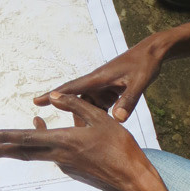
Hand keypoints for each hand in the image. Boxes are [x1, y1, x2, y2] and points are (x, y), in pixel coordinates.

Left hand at [0, 93, 170, 190]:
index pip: (29, 139)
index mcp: (65, 142)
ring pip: (38, 154)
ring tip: (6, 142)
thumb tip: (53, 96)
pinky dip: (43, 146)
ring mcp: (65, 166)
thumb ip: (75, 105)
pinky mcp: (72, 171)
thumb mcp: (99, 118)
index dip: (8, 137)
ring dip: (22, 147)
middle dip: (4, 150)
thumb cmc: (119, 146)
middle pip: (26, 153)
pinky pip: (53, 155)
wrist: (131, 179)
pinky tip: (44, 134)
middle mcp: (60, 157)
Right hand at [34, 24, 189, 121]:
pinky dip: (98, 117)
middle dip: (66, 114)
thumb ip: (128, 101)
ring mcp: (103, 87)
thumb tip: (117, 120)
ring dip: (83, 118)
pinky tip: (100, 130)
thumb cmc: (144, 64)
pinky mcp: (110, 91)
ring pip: (88, 106)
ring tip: (80, 136)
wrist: (153, 53)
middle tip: (53, 128)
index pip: (71, 88)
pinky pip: (99, 107)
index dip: (53, 96)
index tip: (36, 102)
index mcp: (99, 78)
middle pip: (76, 101)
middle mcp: (97, 83)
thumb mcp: (138, 83)